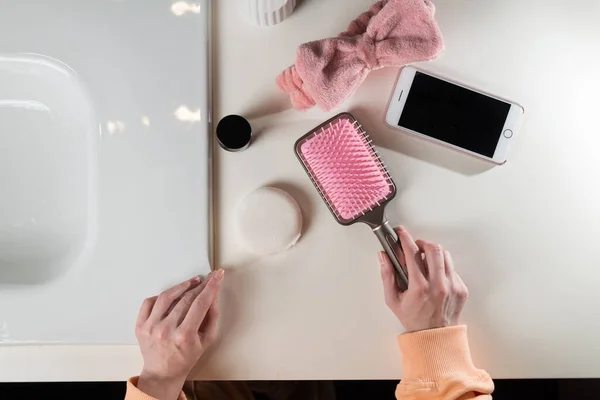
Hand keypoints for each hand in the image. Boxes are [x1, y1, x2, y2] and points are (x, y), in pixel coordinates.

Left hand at [135, 269, 223, 399]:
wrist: (162, 373)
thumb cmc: (185, 358)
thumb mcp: (206, 340)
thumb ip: (212, 316)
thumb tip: (213, 295)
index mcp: (184, 336)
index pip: (201, 303)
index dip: (211, 287)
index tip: (217, 276)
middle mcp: (166, 330)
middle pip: (186, 298)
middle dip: (200, 285)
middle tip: (208, 279)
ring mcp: (151, 327)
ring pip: (167, 296)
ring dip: (182, 286)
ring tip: (192, 282)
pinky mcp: (140, 326)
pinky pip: (149, 302)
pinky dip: (161, 296)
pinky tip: (172, 294)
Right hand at [378, 227, 467, 332]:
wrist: (435, 336)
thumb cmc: (413, 318)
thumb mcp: (393, 299)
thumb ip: (387, 275)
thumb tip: (383, 256)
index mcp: (420, 288)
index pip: (412, 253)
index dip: (405, 238)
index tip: (400, 233)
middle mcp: (438, 285)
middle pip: (433, 249)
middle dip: (422, 243)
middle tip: (415, 246)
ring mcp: (452, 286)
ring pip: (445, 255)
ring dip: (433, 254)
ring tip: (425, 261)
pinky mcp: (461, 288)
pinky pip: (452, 268)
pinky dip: (441, 267)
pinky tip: (434, 276)